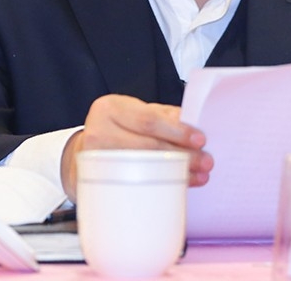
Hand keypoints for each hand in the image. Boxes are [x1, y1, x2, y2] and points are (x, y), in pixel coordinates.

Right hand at [60, 94, 212, 200]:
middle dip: (182, 154)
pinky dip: (163, 183)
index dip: (176, 130)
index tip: (200, 139)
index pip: (148, 119)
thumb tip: (193, 122)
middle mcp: (98, 130)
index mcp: (110, 107)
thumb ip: (162, 115)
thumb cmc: (118, 129)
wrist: (85, 151)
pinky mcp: (97, 179)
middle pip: (147, 144)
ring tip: (199, 174)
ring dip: (176, 171)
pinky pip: (135, 182)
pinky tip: (179, 184)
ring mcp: (95, 158)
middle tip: (206, 161)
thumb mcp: (135, 113)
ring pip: (143, 166)